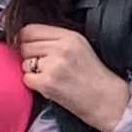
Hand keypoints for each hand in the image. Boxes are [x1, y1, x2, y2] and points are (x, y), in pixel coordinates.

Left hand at [16, 24, 131, 131]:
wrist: (108, 101)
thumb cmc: (95, 77)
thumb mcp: (81, 47)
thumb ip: (56, 39)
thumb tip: (25, 38)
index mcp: (70, 36)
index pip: (30, 29)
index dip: (26, 40)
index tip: (32, 49)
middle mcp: (61, 47)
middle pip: (24, 46)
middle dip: (30, 57)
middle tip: (46, 67)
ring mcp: (53, 65)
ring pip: (24, 63)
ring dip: (32, 72)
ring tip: (52, 78)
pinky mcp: (47, 83)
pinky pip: (26, 79)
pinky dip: (34, 85)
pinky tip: (50, 87)